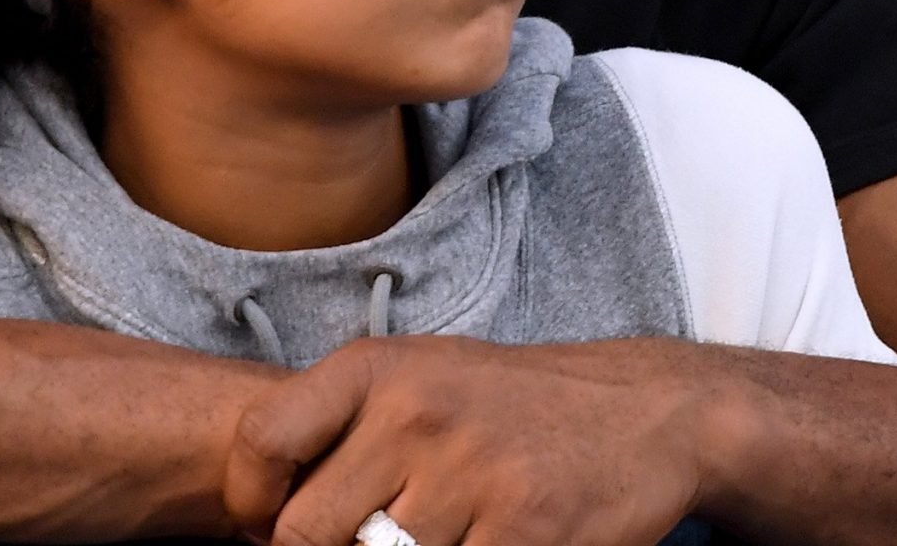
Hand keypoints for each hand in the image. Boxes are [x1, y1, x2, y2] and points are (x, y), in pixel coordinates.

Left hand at [224, 335, 719, 545]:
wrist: (645, 413)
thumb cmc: (509, 410)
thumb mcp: (417, 382)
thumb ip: (337, 433)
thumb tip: (258, 523)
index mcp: (376, 368)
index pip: (261, 440)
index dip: (251, 504)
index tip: (270, 526)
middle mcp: (415, 412)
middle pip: (306, 533)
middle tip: (374, 542)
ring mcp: (471, 473)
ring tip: (449, 532)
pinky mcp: (525, 531)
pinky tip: (490, 543)